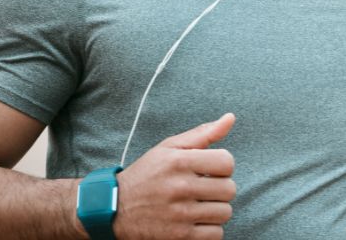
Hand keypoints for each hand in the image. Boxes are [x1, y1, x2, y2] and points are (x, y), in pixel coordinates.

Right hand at [113, 113, 236, 239]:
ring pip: (225, 213)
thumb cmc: (147, 174)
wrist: (115, 208)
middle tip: (204, 189)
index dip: (222, 166)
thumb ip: (203, 133)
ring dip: (216, 210)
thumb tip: (231, 118)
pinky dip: (210, 229)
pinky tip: (195, 221)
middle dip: (220, 188)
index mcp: (179, 162)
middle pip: (229, 189)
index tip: (210, 170)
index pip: (227, 162)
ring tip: (199, 205)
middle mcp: (180, 187)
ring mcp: (180, 214)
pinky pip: (216, 234)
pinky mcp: (179, 236)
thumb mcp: (169, 148)